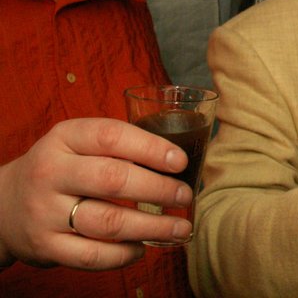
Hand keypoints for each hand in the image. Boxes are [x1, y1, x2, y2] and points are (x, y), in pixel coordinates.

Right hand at [0, 118, 193, 269]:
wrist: (5, 204)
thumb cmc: (62, 168)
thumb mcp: (79, 143)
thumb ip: (119, 145)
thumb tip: (178, 158)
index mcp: (65, 138)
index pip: (111, 136)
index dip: (151, 148)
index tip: (181, 161)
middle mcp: (51, 172)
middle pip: (113, 179)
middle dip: (158, 189)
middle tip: (185, 195)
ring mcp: (45, 212)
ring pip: (107, 221)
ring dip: (151, 226)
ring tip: (180, 227)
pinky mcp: (45, 246)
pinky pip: (92, 255)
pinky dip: (124, 254)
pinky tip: (142, 247)